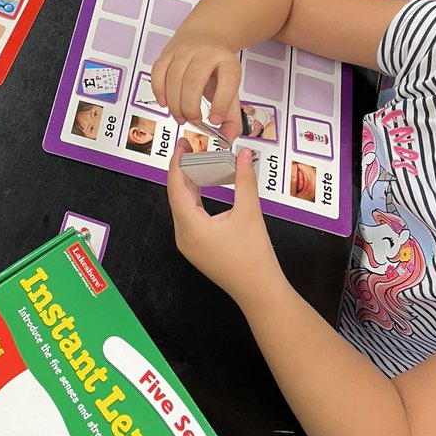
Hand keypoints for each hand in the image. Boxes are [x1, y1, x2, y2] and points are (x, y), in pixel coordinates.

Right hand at [151, 34, 242, 142]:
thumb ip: (231, 116)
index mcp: (227, 62)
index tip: (215, 120)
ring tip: (179, 116)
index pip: (228, 80)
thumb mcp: (231, 87)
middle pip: (193, 80)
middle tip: (192, 120)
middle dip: (190, 107)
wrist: (205, 36)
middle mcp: (206, 52)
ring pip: (173, 77)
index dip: (221, 103)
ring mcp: (185, 50)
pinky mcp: (168, 52)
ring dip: (174, 103)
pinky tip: (165, 102)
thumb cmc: (216, 67)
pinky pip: (158, 71)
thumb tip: (227, 139)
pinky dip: (159, 90)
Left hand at [167, 141, 277, 303]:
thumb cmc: (254, 257)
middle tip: (190, 148)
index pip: (175, 187)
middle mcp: (183, 236)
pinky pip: (187, 217)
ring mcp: (187, 245)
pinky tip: (200, 188)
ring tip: (196, 163)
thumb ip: (245, 180)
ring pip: (180, 206)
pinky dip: (191, 199)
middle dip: (181, 170)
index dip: (177, 162)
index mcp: (191, 227)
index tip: (182, 144)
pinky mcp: (195, 249)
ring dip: (186, 184)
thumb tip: (244, 154)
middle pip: (175, 195)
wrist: (260, 291)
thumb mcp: (250, 213)